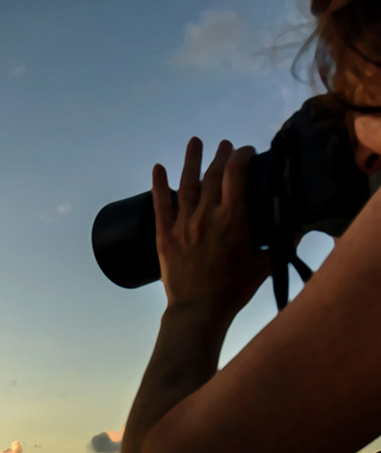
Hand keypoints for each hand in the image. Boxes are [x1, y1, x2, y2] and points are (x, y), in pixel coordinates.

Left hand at [152, 137, 269, 322]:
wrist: (199, 310)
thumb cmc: (233, 290)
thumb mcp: (262, 265)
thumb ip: (278, 246)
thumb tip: (295, 233)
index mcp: (233, 219)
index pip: (237, 173)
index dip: (241, 156)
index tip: (245, 151)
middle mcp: (207, 216)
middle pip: (213, 174)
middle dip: (220, 156)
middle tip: (224, 146)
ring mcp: (183, 224)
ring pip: (187, 184)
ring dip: (191, 160)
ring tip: (195, 142)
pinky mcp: (164, 236)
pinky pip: (160, 204)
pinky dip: (158, 185)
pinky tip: (157, 168)